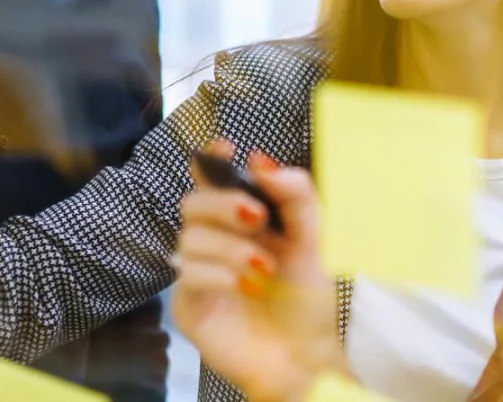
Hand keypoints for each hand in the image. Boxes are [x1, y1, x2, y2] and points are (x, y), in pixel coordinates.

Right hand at [174, 140, 344, 401]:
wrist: (311, 354)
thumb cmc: (313, 299)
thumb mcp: (315, 239)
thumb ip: (295, 195)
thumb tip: (260, 161)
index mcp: (244, 221)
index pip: (213, 180)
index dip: (211, 160)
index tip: (226, 146)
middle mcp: (217, 243)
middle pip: (192, 203)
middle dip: (223, 203)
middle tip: (257, 216)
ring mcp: (200, 275)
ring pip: (188, 237)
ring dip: (230, 246)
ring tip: (264, 267)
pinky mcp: (191, 308)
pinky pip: (188, 276)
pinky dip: (218, 274)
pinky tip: (246, 286)